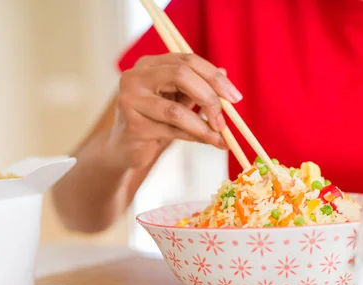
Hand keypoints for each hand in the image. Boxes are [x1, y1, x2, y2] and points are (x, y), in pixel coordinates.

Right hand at [108, 53, 242, 168]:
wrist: (127, 147)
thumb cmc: (156, 119)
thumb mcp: (179, 100)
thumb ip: (198, 88)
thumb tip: (225, 73)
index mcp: (150, 64)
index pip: (187, 60)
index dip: (214, 77)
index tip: (236, 97)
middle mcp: (136, 76)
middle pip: (181, 75)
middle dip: (210, 98)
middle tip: (225, 119)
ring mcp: (131, 100)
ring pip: (176, 110)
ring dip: (204, 126)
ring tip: (221, 137)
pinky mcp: (133, 126)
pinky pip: (172, 131)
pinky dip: (195, 137)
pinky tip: (209, 142)